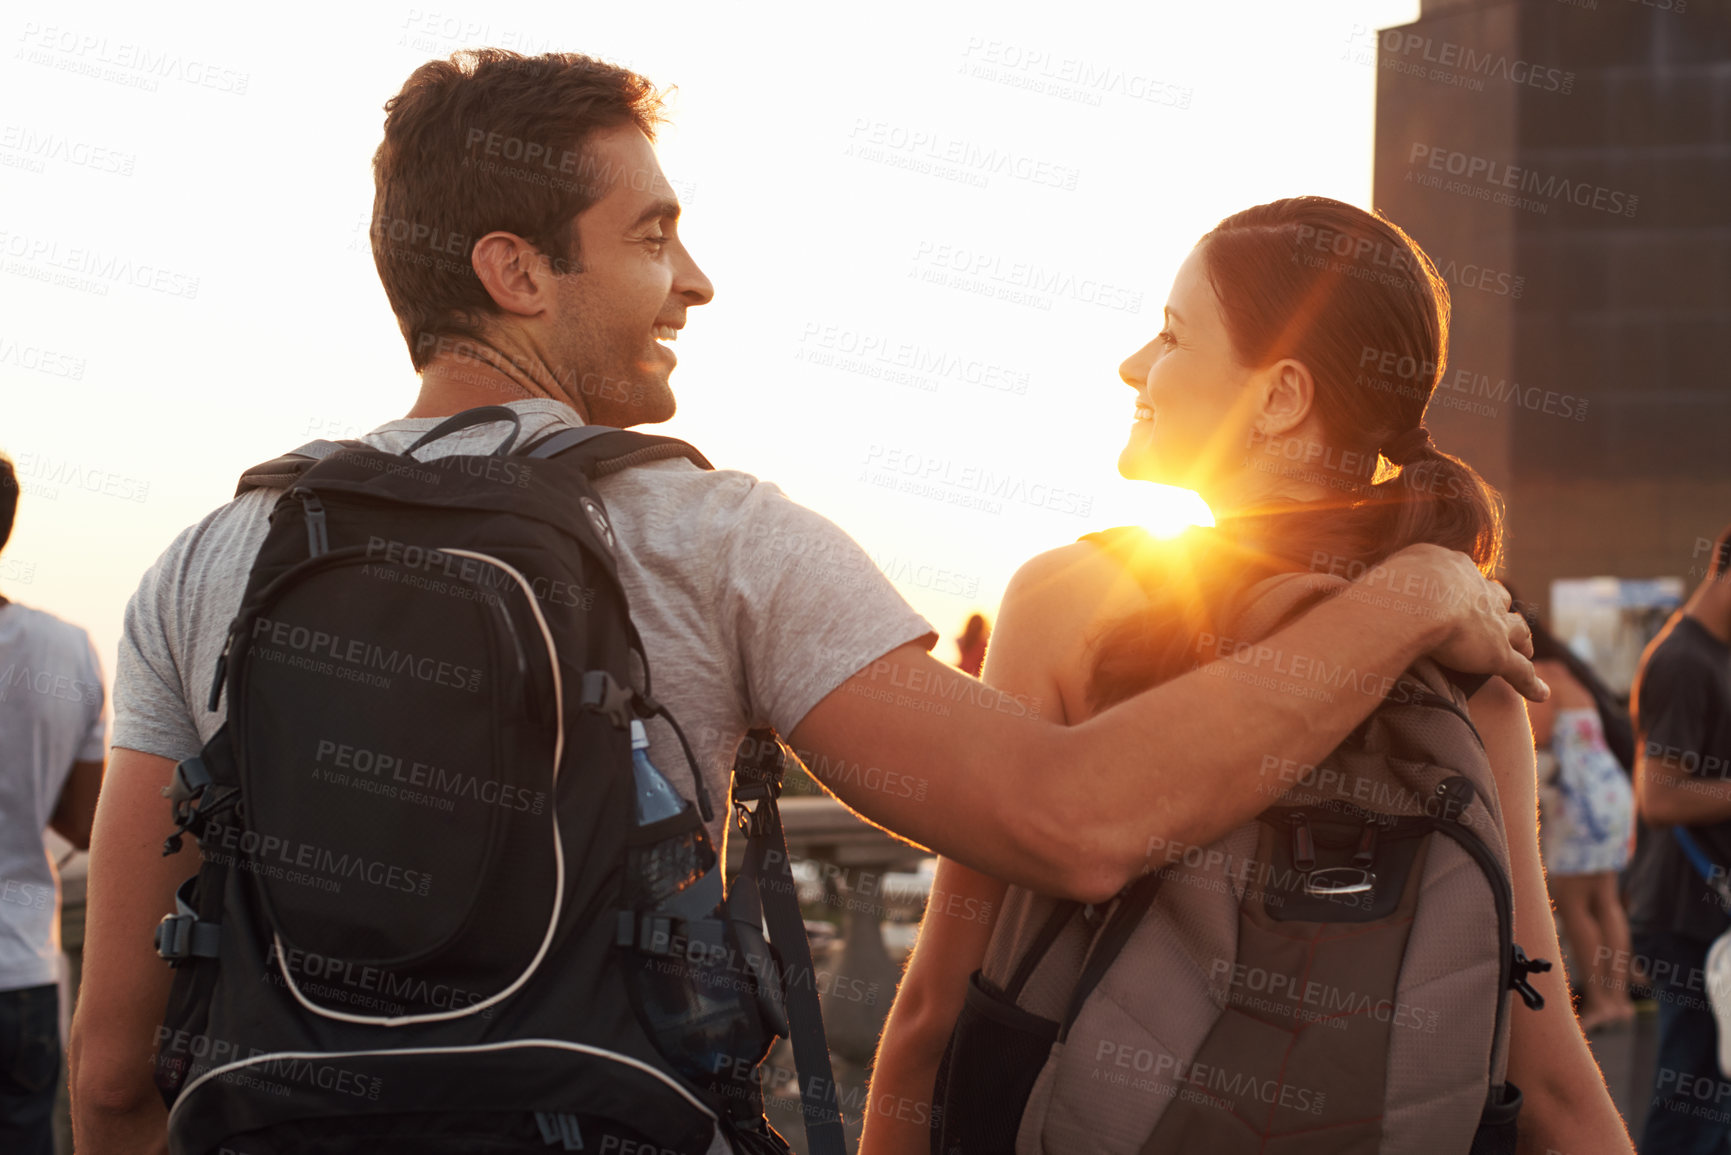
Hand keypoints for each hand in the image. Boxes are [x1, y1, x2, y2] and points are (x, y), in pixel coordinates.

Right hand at [1371, 545, 1548, 701]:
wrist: (1413, 603)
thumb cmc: (1384, 591)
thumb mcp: (1376, 578)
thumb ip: (1369, 589)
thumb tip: (1338, 602)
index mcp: (1446, 565)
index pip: (1460, 574)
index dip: (1461, 585)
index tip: (1458, 592)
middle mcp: (1475, 586)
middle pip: (1495, 596)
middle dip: (1497, 606)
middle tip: (1498, 615)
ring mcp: (1489, 619)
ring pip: (1515, 628)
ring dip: (1520, 639)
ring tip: (1525, 648)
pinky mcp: (1496, 651)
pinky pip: (1519, 670)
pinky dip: (1530, 681)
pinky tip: (1540, 693)